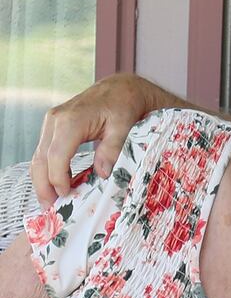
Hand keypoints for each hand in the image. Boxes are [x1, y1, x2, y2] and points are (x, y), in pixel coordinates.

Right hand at [30, 73, 166, 206]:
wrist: (121, 89)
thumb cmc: (125, 105)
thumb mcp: (125, 126)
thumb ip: (112, 149)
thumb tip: (102, 174)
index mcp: (72, 120)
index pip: (56, 155)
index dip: (58, 178)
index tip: (66, 195)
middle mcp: (56, 120)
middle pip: (41, 158)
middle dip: (44, 185)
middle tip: (50, 208)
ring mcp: (52, 122)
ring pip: (39, 156)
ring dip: (42, 180)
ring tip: (51, 202)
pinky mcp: (54, 127)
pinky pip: (45, 151)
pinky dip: (48, 170)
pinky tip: (56, 185)